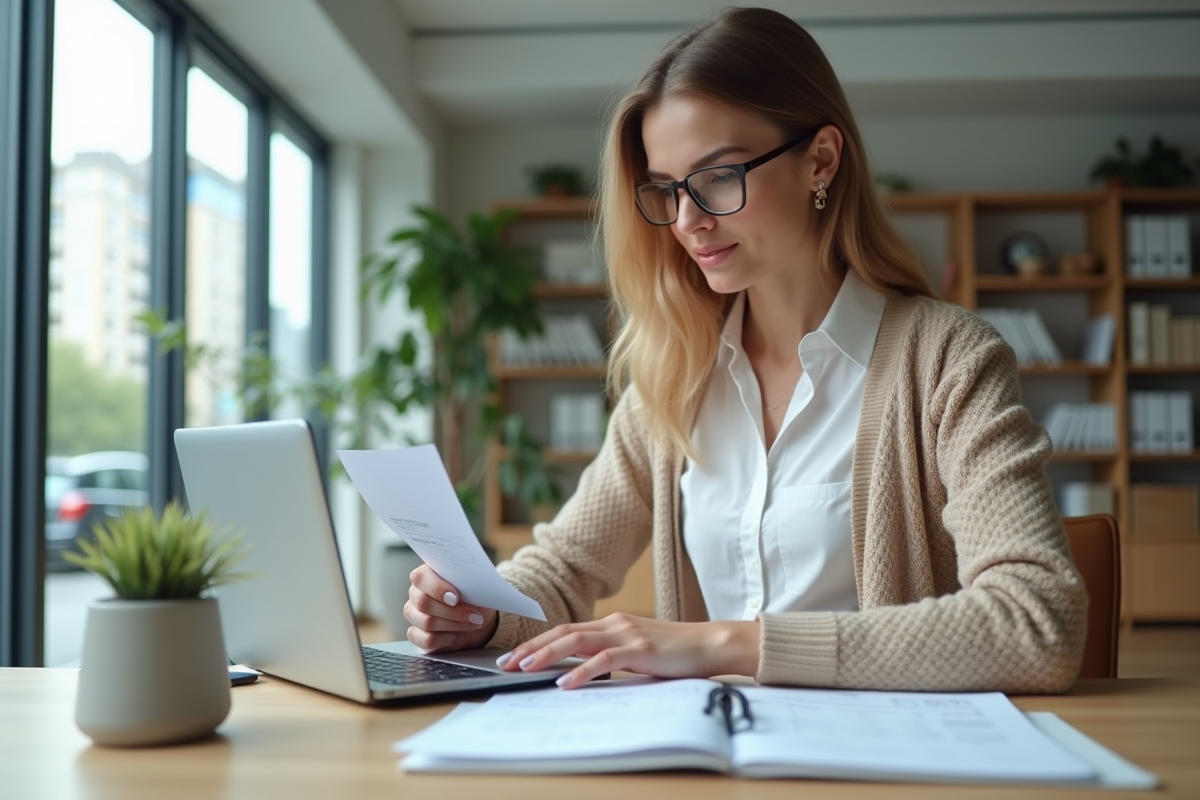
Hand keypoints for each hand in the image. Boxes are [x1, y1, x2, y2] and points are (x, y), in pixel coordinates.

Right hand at [404, 564, 497, 651]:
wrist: (478, 618)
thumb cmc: (475, 597)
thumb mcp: (476, 586)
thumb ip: (468, 580)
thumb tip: (470, 582)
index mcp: (427, 574)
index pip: (421, 577)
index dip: (437, 588)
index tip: (456, 597)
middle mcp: (416, 593)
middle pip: (423, 603)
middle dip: (453, 611)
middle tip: (474, 615)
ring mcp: (414, 614)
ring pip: (426, 622)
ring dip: (454, 625)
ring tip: (472, 623)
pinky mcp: (416, 634)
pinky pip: (425, 640)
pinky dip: (445, 639)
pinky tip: (457, 635)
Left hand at [496, 613, 760, 688]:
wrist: (710, 644)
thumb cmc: (676, 653)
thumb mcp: (637, 652)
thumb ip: (611, 657)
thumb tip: (581, 674)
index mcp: (612, 624)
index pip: (566, 630)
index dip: (538, 642)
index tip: (515, 656)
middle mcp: (615, 624)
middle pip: (563, 632)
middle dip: (532, 647)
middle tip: (506, 663)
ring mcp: (627, 634)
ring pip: (577, 641)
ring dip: (547, 655)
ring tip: (525, 668)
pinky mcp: (640, 649)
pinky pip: (604, 660)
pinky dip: (581, 671)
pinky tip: (565, 682)